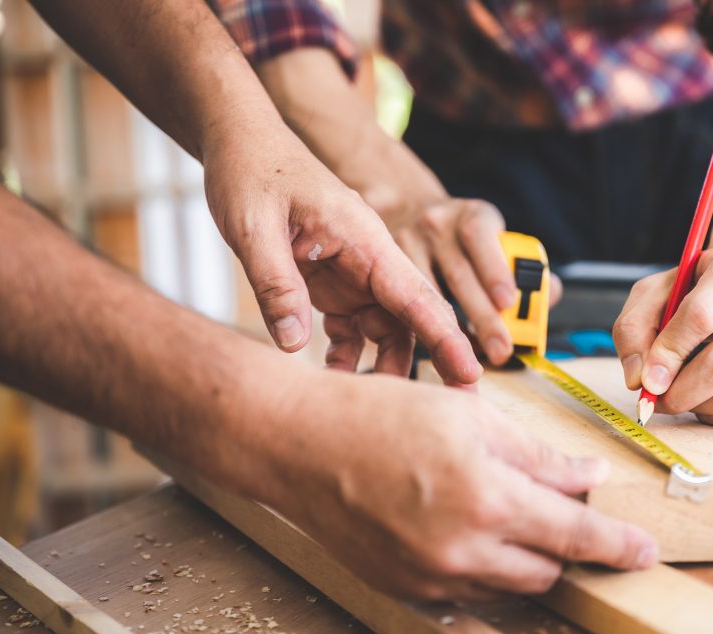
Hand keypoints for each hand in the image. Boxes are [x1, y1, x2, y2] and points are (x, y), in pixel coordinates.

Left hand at [201, 123, 480, 384]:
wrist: (241, 145)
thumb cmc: (251, 172)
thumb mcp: (253, 228)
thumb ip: (276, 285)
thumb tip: (296, 345)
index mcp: (365, 238)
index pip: (415, 295)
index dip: (444, 337)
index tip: (471, 372)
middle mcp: (368, 258)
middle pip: (410, 318)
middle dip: (429, 361)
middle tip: (442, 408)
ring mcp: (353, 272)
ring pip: (384, 328)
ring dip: (380, 365)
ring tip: (367, 403)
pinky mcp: (333, 282)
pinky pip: (352, 327)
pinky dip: (347, 354)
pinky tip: (333, 374)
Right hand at [252, 370, 657, 600]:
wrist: (298, 443)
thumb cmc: (378, 415)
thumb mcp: (471, 416)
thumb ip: (538, 454)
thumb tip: (588, 475)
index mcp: (487, 499)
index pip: (576, 536)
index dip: (617, 545)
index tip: (643, 551)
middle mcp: (462, 551)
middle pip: (548, 569)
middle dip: (564, 542)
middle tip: (555, 505)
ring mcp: (431, 576)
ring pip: (509, 583)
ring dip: (524, 554)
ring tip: (497, 506)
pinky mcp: (406, 587)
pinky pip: (467, 588)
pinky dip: (482, 563)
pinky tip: (461, 523)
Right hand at [390, 197, 559, 365]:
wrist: (410, 215)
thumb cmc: (463, 240)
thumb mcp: (495, 241)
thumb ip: (523, 269)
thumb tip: (549, 294)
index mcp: (472, 217)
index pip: (482, 235)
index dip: (495, 269)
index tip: (508, 302)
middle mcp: (437, 226)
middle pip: (460, 275)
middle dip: (483, 318)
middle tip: (501, 351)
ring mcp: (406, 245)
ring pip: (427, 294)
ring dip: (449, 333)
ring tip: (469, 364)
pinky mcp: (384, 268)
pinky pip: (402, 305)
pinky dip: (422, 331)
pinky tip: (439, 352)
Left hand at [613, 246, 712, 428]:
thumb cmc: (695, 291)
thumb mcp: (655, 292)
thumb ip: (634, 328)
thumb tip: (639, 379)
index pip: (700, 316)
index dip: (668, 353)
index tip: (646, 378)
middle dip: (678, 392)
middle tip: (654, 398)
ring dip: (695, 405)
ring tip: (678, 391)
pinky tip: (703, 395)